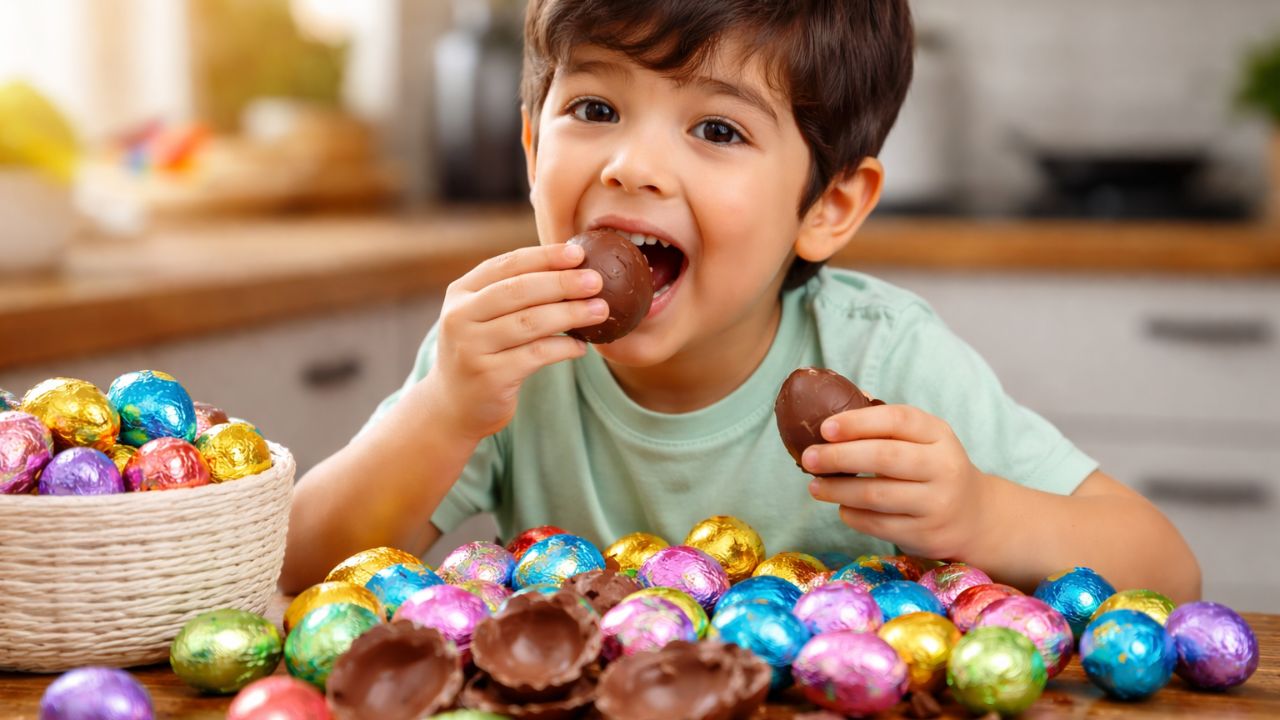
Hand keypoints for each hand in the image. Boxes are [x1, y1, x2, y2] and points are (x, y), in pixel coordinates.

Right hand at [422, 243, 606, 441]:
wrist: (453, 406)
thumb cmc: (483, 352)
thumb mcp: (484, 316)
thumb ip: (514, 292)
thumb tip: (573, 266)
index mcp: (461, 292)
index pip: (507, 265)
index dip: (544, 256)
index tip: (578, 254)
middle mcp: (460, 316)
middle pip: (518, 291)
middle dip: (562, 283)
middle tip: (596, 281)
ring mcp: (472, 347)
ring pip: (530, 322)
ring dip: (570, 314)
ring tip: (600, 311)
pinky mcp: (489, 376)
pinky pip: (536, 355)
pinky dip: (564, 347)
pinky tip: (582, 346)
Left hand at [801, 404, 990, 560]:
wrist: (975, 517)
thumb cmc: (932, 468)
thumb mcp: (923, 440)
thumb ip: (885, 426)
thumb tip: (829, 413)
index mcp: (938, 434)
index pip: (897, 420)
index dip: (857, 422)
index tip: (824, 428)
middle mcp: (943, 467)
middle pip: (884, 457)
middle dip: (839, 456)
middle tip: (809, 458)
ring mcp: (937, 503)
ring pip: (876, 495)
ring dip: (838, 490)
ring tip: (814, 486)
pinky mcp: (926, 534)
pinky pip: (878, 524)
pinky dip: (853, 515)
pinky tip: (841, 507)